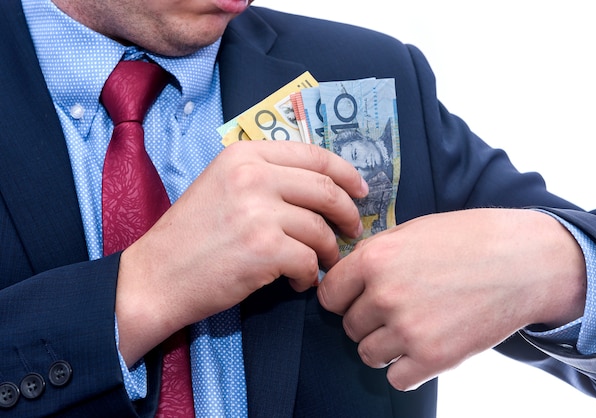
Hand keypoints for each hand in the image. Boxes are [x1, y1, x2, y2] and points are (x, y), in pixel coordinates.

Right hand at [116, 140, 367, 363]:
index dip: (346, 173)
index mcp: (245, 154)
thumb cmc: (190, 234)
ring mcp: (259, 211)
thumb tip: (321, 188)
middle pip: (326, 190)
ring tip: (320, 263)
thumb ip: (266, 176)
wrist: (157, 275)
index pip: (314, 155)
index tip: (360, 190)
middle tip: (353, 231)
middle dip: (348, 213)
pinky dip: (309, 275)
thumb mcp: (222, 184)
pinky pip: (308, 261)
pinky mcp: (264, 248)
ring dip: (328, 251)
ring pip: (320, 229)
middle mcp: (253, 176)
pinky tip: (297, 281)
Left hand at [318, 208, 585, 390]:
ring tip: (413, 328)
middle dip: (368, 320)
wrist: (525, 261)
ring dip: (385, 346)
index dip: (342, 298)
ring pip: (368, 354)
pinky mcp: (434, 358)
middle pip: (349, 326)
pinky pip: (397, 379)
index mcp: (374, 258)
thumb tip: (343, 278)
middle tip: (398, 309)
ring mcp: (408, 329)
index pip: (329, 296)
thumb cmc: (469, 240)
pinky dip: (407, 369)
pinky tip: (424, 348)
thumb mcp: (412, 231)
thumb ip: (374, 256)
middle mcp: (384, 295)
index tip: (356, 299)